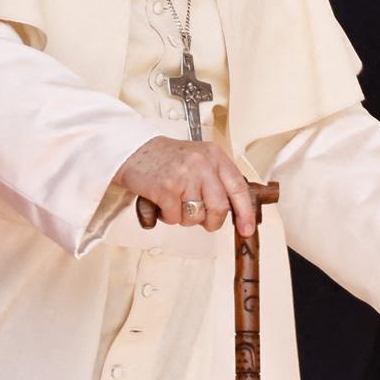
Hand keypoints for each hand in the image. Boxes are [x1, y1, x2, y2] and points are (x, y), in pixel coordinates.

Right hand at [114, 136, 257, 235]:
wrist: (133, 150)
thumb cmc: (166, 159)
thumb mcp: (199, 159)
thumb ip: (217, 180)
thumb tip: (237, 210)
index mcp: (214, 155)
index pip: (238, 187)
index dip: (245, 212)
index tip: (246, 229)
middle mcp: (202, 163)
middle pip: (220, 207)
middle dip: (212, 221)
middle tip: (203, 221)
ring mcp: (184, 176)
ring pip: (196, 216)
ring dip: (185, 218)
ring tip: (175, 203)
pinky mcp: (165, 188)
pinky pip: (175, 218)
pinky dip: (168, 217)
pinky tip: (162, 203)